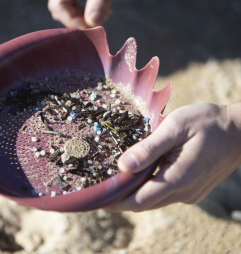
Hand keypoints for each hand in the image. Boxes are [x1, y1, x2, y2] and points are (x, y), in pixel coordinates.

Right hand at [48, 0, 118, 27]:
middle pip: (61, 7)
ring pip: (68, 4)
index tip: (93, 28)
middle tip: (101, 20)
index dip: (73, 22)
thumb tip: (94, 22)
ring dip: (84, 15)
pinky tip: (103, 6)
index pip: (58, 7)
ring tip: (105, 12)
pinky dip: (87, 6)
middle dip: (79, 19)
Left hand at [106, 103, 240, 211]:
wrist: (239, 131)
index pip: (138, 200)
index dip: (116, 202)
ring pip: (155, 199)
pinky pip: (165, 194)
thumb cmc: (207, 123)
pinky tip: (142, 176)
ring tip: (118, 182)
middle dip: (122, 199)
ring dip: (135, 194)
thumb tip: (123, 166)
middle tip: (104, 189)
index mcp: (178, 178)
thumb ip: (149, 148)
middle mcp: (184, 192)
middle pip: (144, 203)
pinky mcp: (193, 189)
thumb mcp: (175, 128)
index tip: (99, 199)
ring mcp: (190, 193)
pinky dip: (150, 189)